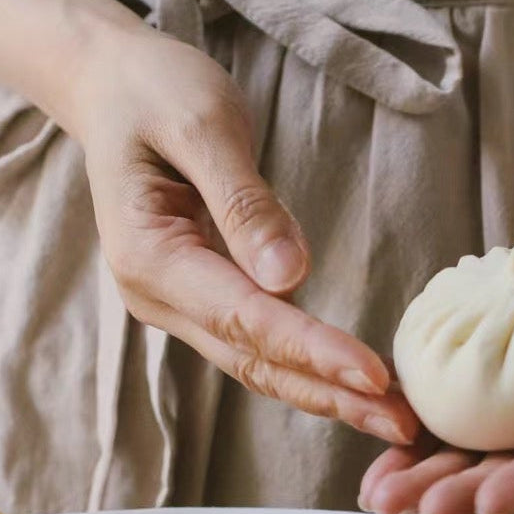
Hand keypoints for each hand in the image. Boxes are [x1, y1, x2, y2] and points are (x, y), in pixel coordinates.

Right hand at [72, 25, 417, 444]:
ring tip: (394, 419)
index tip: (373, 375)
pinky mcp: (202, 301)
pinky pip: (259, 347)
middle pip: (255, 362)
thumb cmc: (153, 91)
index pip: (245, 318)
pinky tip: (356, 388)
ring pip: (258, 366)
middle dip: (332, 395)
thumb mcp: (200, 122)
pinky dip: (309, 371)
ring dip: (327, 395)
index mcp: (150, 257)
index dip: (312, 350)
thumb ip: (243, 201)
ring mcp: (177, 306)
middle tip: (403, 425)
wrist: (110, 88)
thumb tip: (290, 276)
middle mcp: (158, 298)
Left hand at [357, 224, 513, 513]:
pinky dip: (419, 420)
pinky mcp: (505, 384)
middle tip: (408, 508)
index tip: (490, 499)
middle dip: (459, 492)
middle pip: (513, 473)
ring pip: (474, 450)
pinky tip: (376, 434)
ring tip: (375, 493)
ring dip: (425, 473)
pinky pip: (459, 405)